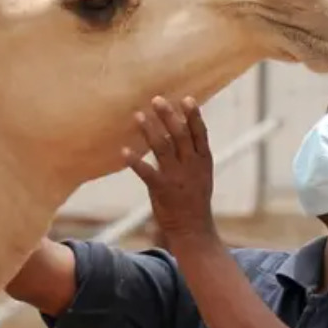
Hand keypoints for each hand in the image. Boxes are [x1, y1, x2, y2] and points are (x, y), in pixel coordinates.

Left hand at [123, 96, 216, 245]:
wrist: (193, 229)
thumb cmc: (194, 198)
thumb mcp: (200, 174)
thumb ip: (190, 153)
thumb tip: (176, 128)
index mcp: (203, 161)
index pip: (200, 133)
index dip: (193, 116)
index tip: (186, 99)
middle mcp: (191, 166)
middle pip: (180, 135)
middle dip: (169, 116)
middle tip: (156, 99)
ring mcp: (177, 177)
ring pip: (163, 148)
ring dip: (150, 131)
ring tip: (138, 116)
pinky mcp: (162, 190)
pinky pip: (147, 173)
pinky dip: (135, 161)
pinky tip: (124, 150)